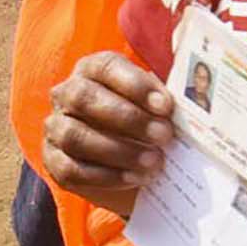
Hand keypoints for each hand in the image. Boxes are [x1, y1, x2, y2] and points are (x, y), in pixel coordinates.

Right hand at [38, 54, 173, 201]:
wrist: (131, 170)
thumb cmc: (146, 128)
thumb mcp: (157, 108)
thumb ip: (165, 98)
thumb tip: (192, 94)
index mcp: (92, 71)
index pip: (105, 67)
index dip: (134, 84)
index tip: (166, 105)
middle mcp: (67, 94)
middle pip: (84, 98)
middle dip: (127, 117)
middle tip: (164, 135)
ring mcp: (56, 128)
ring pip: (76, 136)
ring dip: (118, 150)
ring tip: (153, 162)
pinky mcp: (54, 161)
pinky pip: (72, 169)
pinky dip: (106, 175)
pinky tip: (135, 178)